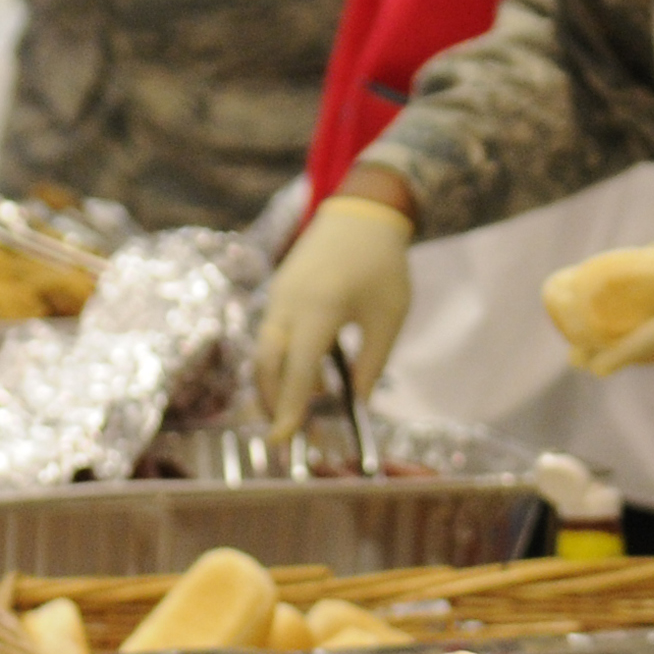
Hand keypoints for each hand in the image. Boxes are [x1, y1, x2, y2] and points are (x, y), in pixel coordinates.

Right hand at [256, 193, 417, 437]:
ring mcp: (278, 296)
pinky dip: (283, 362)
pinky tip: (310, 378)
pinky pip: (272, 336)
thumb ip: (372, 364)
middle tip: (286, 436)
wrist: (361, 213)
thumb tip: (357, 404)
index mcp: (319, 309)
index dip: (289, 408)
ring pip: (265, 352)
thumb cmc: (383, 266)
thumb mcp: (389, 318)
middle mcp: (288, 303)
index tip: (284, 440)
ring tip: (301, 410)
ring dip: (277, 384)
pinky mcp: (278, 293)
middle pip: (267, 364)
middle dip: (272, 402)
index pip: (297, 369)